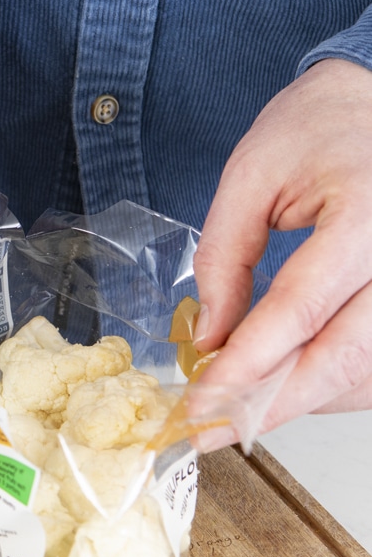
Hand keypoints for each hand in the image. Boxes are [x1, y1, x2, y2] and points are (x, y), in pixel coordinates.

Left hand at [193, 58, 371, 434]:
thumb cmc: (318, 126)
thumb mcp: (251, 175)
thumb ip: (225, 258)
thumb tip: (211, 338)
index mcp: (365, 214)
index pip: (301, 308)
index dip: (247, 364)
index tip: (200, 400)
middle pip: (342, 357)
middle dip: (272, 404)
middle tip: (215, 430)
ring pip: (364, 372)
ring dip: (300, 402)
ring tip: (241, 411)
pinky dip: (329, 385)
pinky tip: (287, 385)